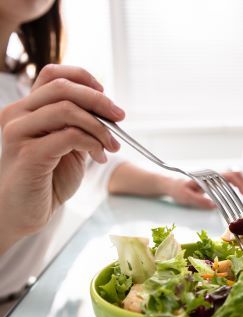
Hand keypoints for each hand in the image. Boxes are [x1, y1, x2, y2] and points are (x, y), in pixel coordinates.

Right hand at [0, 65, 123, 250]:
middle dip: (99, 101)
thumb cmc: (46, 179)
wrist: (24, 212)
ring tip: (111, 146)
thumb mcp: (67, 145)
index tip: (105, 94)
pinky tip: (99, 157)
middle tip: (120, 117)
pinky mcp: (29, 154)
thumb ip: (79, 124)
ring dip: (99, 126)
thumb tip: (109, 110)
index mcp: (26, 109)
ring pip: (67, 110)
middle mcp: (17, 115)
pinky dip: (92, 143)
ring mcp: (19, 133)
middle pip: (63, 88)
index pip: (53, 74)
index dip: (83, 78)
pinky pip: (69, 136)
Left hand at [166, 171, 242, 208]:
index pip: (229, 176)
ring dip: (242, 183)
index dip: (240, 184)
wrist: (170, 183)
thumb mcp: (185, 197)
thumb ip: (199, 200)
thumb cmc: (177, 189)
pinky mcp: (213, 179)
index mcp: (208, 176)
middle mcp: (213, 173)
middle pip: (235, 173)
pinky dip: (237, 185)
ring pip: (233, 175)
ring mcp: (213, 175)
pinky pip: (229, 179)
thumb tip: (214, 205)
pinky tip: (238, 194)